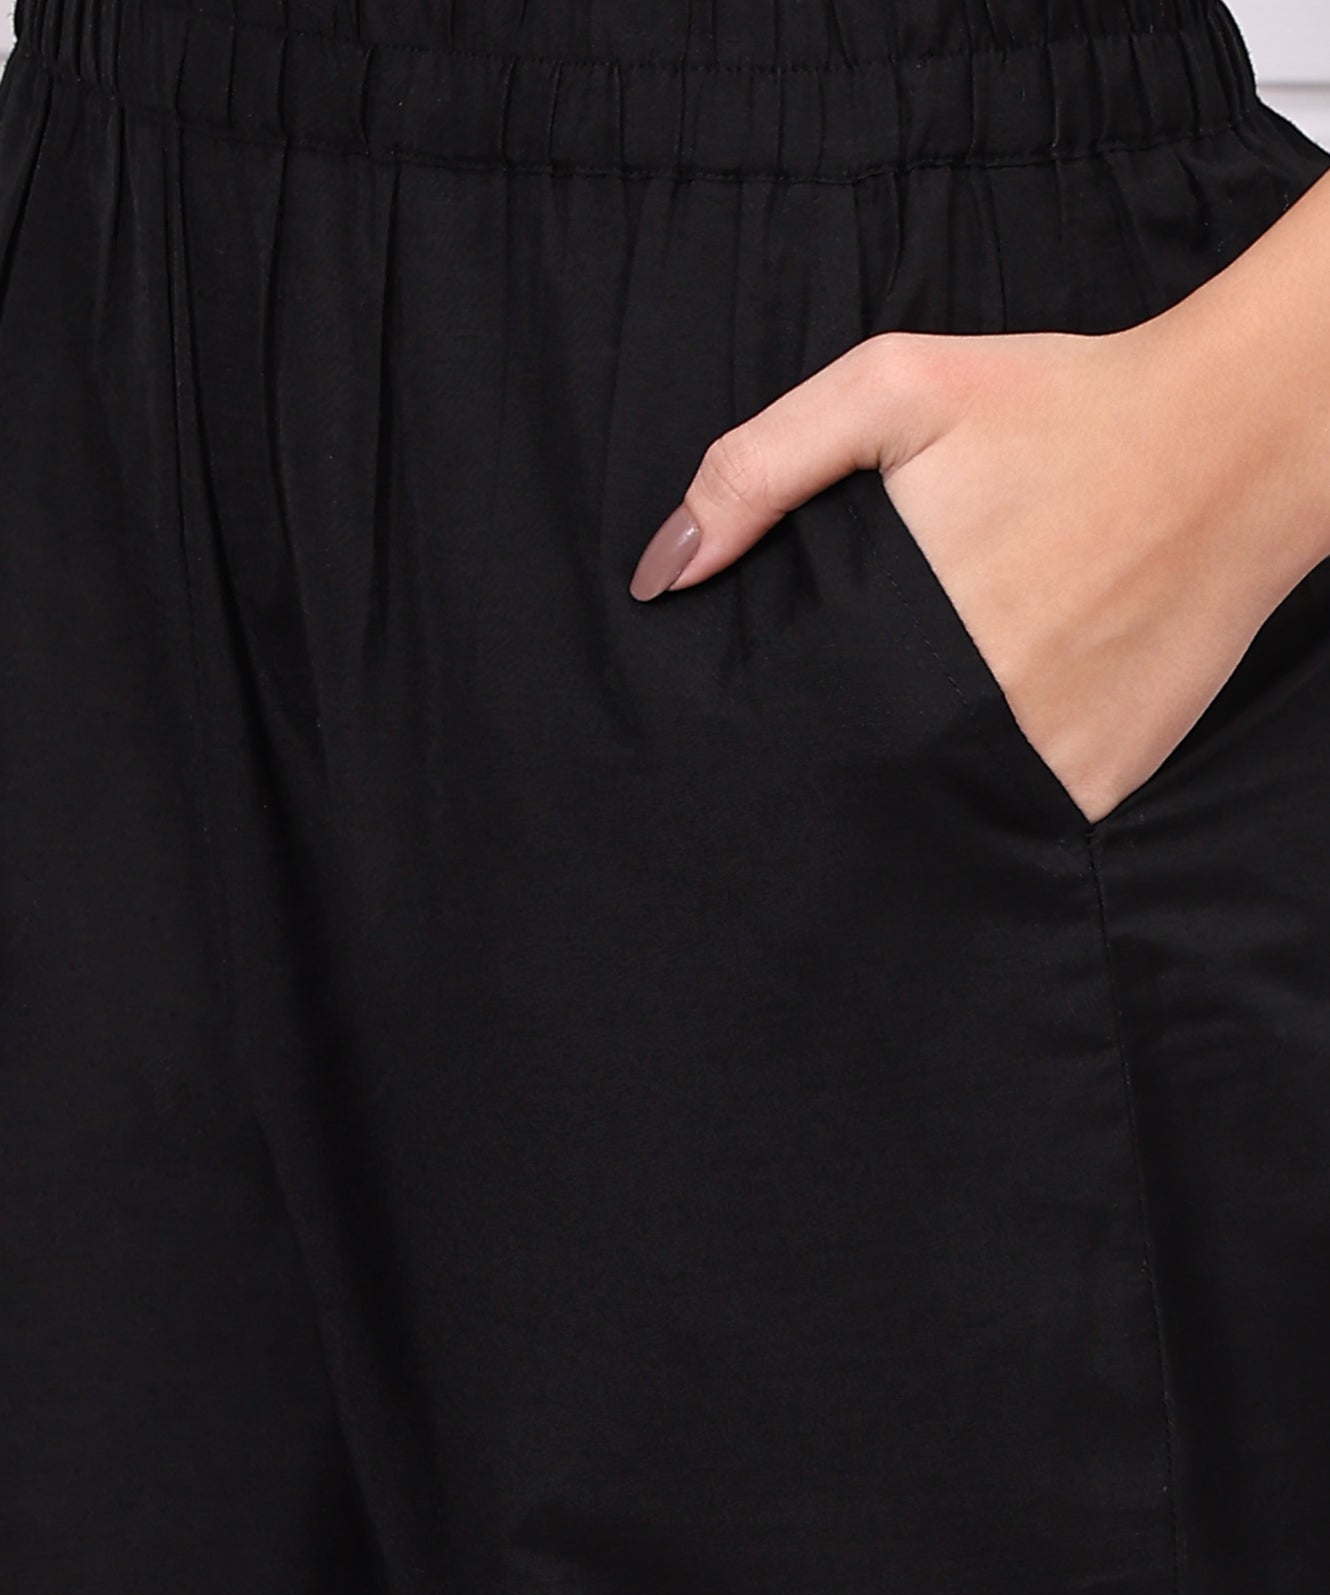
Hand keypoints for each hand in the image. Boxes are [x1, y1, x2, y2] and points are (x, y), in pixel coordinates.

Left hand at [629, 299, 1329, 825]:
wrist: (1234, 442)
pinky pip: (1016, 812)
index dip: (769, 711)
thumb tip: (664, 571)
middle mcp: (960, 715)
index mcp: (892, 631)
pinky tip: (1014, 714)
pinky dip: (999, 784)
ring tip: (949, 689)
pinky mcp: (1096, 786)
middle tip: (878, 675)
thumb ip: (760, 469)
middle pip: (853, 768)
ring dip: (919, 769)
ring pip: (932, 803)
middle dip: (839, 739)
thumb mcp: (892, 389)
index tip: (785, 687)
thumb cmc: (1060, 406)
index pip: (787, 716)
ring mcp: (1035, 764)